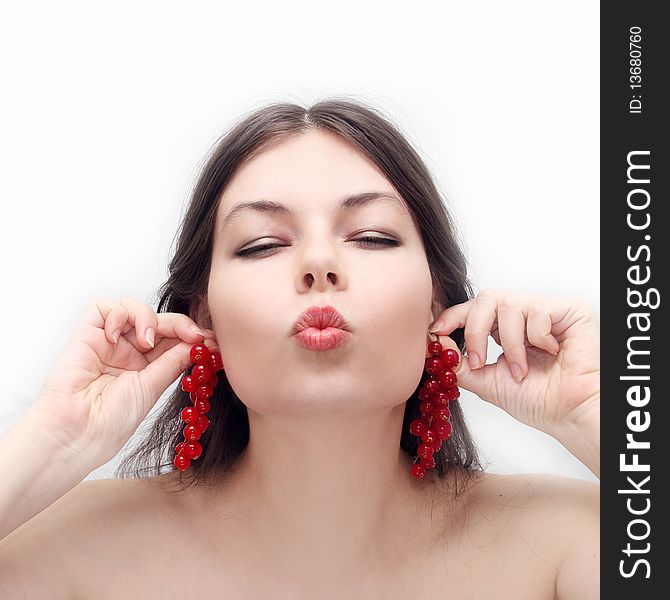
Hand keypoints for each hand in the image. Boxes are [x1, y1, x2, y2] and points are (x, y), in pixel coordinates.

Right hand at [26, 297, 217, 466]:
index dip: (192, 335)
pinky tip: (116, 336)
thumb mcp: (152, 388)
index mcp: (148, 367)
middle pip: (158, 322)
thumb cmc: (112, 421)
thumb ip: (173, 361)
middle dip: (179, 324)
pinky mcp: (87, 334)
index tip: (212, 340)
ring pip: (135, 309)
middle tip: (194, 334)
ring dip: (148, 318)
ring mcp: (109, 341)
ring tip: (147, 342)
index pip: (173, 340)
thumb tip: (199, 344)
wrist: (78, 433)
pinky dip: (118, 314)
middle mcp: (129, 352)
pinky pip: (104, 307)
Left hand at [428, 289, 599, 435]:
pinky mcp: (569, 309)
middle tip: (478, 361)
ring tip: (522, 370)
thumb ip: (460, 364)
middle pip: (486, 298)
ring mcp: (546, 310)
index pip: (474, 309)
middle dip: (475, 330)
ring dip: (510, 345)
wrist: (570, 414)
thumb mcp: (487, 382)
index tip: (436, 331)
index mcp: (505, 329)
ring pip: (508, 305)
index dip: (453, 316)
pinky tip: (551, 353)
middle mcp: (524, 315)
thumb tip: (436, 342)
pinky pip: (536, 312)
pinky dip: (536, 338)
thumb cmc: (538, 400)